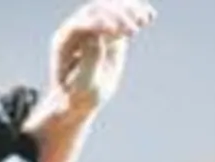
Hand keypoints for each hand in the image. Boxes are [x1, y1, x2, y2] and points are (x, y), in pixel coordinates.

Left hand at [50, 0, 155, 114]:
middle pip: (96, 11)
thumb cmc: (78, 96)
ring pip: (110, 8)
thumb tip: (94, 37)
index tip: (117, 30)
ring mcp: (92, 28)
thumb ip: (88, 62)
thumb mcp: (84, 85)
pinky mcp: (107, 30)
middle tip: (134, 32)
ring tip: (146, 20)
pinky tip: (150, 16)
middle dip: (115, 17)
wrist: (81, 99)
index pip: (80, 25)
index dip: (98, 24)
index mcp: (63, 43)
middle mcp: (76, 30)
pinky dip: (135, 13)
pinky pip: (121, 15)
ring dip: (128, 11)